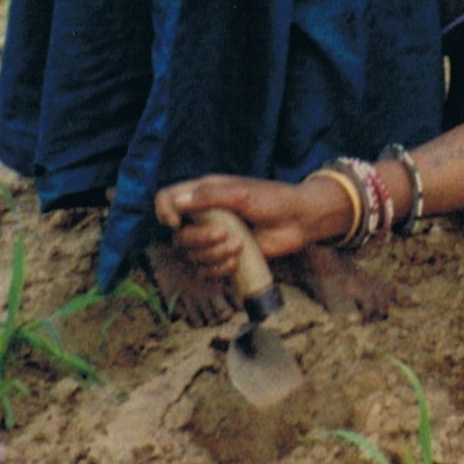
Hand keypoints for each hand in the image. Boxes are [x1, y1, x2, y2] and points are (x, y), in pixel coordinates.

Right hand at [155, 172, 350, 268]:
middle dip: (199, 240)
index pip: (166, 199)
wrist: (298, 221)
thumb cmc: (272, 199)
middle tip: (226, 235)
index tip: (177, 222)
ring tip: (238, 247)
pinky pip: (205, 270)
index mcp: (203, 193)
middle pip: (178, 235)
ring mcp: (213, 237)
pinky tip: (235, 262)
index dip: (165, 211)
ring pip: (191, 256)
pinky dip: (216, 270)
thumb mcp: (241, 193)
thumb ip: (208, 196)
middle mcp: (203, 216)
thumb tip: (176, 202)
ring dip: (212, 256)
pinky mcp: (224, 256)